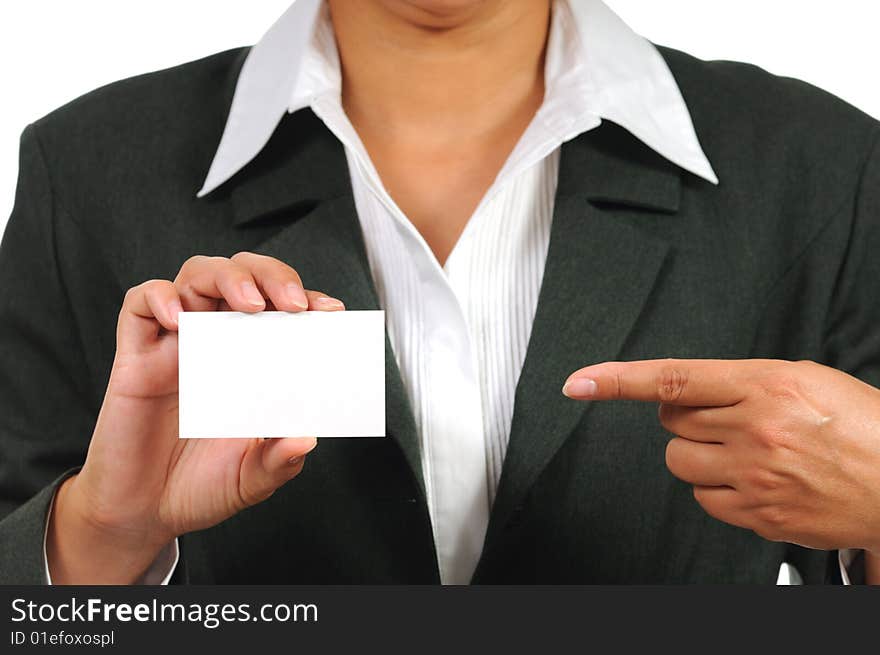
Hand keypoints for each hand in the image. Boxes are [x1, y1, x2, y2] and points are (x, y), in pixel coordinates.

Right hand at [48, 252, 345, 583]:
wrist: (144, 515)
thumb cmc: (200, 485)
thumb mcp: (253, 478)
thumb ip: (279, 460)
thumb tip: (306, 438)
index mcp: (252, 362)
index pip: (281, 309)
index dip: (306, 300)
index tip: (329, 312)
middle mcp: (217, 343)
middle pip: (243, 275)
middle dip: (271, 276)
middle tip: (293, 304)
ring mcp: (176, 345)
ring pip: (197, 276)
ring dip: (227, 277)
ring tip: (249, 304)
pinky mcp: (135, 357)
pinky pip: (138, 304)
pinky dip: (158, 297)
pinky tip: (177, 318)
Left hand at [562, 359, 879, 554]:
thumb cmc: (863, 428)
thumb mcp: (805, 380)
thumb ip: (745, 383)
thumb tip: (693, 393)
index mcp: (765, 385)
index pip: (673, 379)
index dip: (618, 380)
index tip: (580, 383)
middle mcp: (754, 429)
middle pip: (671, 423)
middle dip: (686, 420)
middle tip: (725, 421)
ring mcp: (754, 476)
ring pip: (679, 462)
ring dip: (697, 455)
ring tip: (741, 453)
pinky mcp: (758, 514)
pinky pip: (703, 500)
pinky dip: (715, 490)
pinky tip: (749, 481)